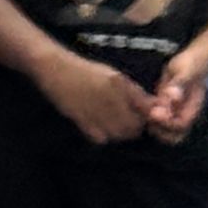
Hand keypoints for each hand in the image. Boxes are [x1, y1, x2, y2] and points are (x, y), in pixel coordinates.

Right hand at [39, 54, 157, 144]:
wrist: (56, 69)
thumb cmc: (86, 71)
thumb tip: (152, 106)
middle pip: (133, 126)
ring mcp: (96, 110)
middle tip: (128, 123)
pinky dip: (103, 136)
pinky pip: (101, 138)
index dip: (146, 116)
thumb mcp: (113, 75)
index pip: (144, 108)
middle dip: (135, 127)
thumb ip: (133, 92)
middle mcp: (110, 97)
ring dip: (120, 133)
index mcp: (120, 83)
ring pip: (119, 134)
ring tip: (114, 125)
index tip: (143, 117)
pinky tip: (100, 128)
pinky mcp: (82, 120)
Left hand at [148, 54, 207, 142]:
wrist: (192, 60)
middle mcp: (183, 116)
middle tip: (148, 115)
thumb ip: (180, 84)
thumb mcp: (186, 71)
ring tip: (143, 110)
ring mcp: (174, 114)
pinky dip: (148, 118)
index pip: (181, 126)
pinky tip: (140, 106)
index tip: (155, 112)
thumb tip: (173, 97)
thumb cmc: (192, 65)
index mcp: (192, 109)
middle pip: (173, 136)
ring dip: (152, 125)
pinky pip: (156, 122)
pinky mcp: (164, 110)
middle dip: (159, 130)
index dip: (167, 123)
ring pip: (163, 132)